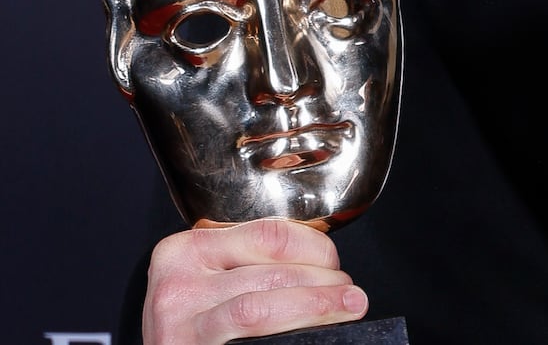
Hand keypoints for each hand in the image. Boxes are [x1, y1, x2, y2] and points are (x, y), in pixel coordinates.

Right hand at [143, 219, 367, 344]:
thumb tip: (323, 264)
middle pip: (272, 272)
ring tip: (347, 307)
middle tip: (349, 293)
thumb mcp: (212, 280)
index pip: (268, 235)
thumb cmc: (199, 322)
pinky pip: (252, 332)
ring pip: (261, 307)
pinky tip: (314, 332)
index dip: (315, 248)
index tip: (334, 263)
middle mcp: (178, 284)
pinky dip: (292, 329)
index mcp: (187, 250)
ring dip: (317, 306)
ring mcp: (180, 324)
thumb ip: (251, 263)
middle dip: (323, 281)